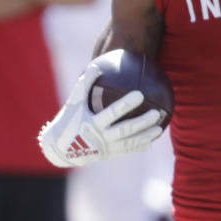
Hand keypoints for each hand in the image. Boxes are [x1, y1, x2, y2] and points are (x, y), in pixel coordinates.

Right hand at [38, 62, 162, 167]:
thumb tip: (97, 64)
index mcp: (92, 124)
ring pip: (129, 143)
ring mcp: (106, 148)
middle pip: (125, 130)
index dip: (126, 104)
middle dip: (142, 122)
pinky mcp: (109, 155)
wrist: (60, 149)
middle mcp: (100, 138)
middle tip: (156, 112)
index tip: (140, 94)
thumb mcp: (74, 102)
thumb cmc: (69, 119)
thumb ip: (85, 83)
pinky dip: (140, 146)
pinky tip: (152, 141)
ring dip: (146, 136)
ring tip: (160, 128)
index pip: (112, 113)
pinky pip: (127, 151)